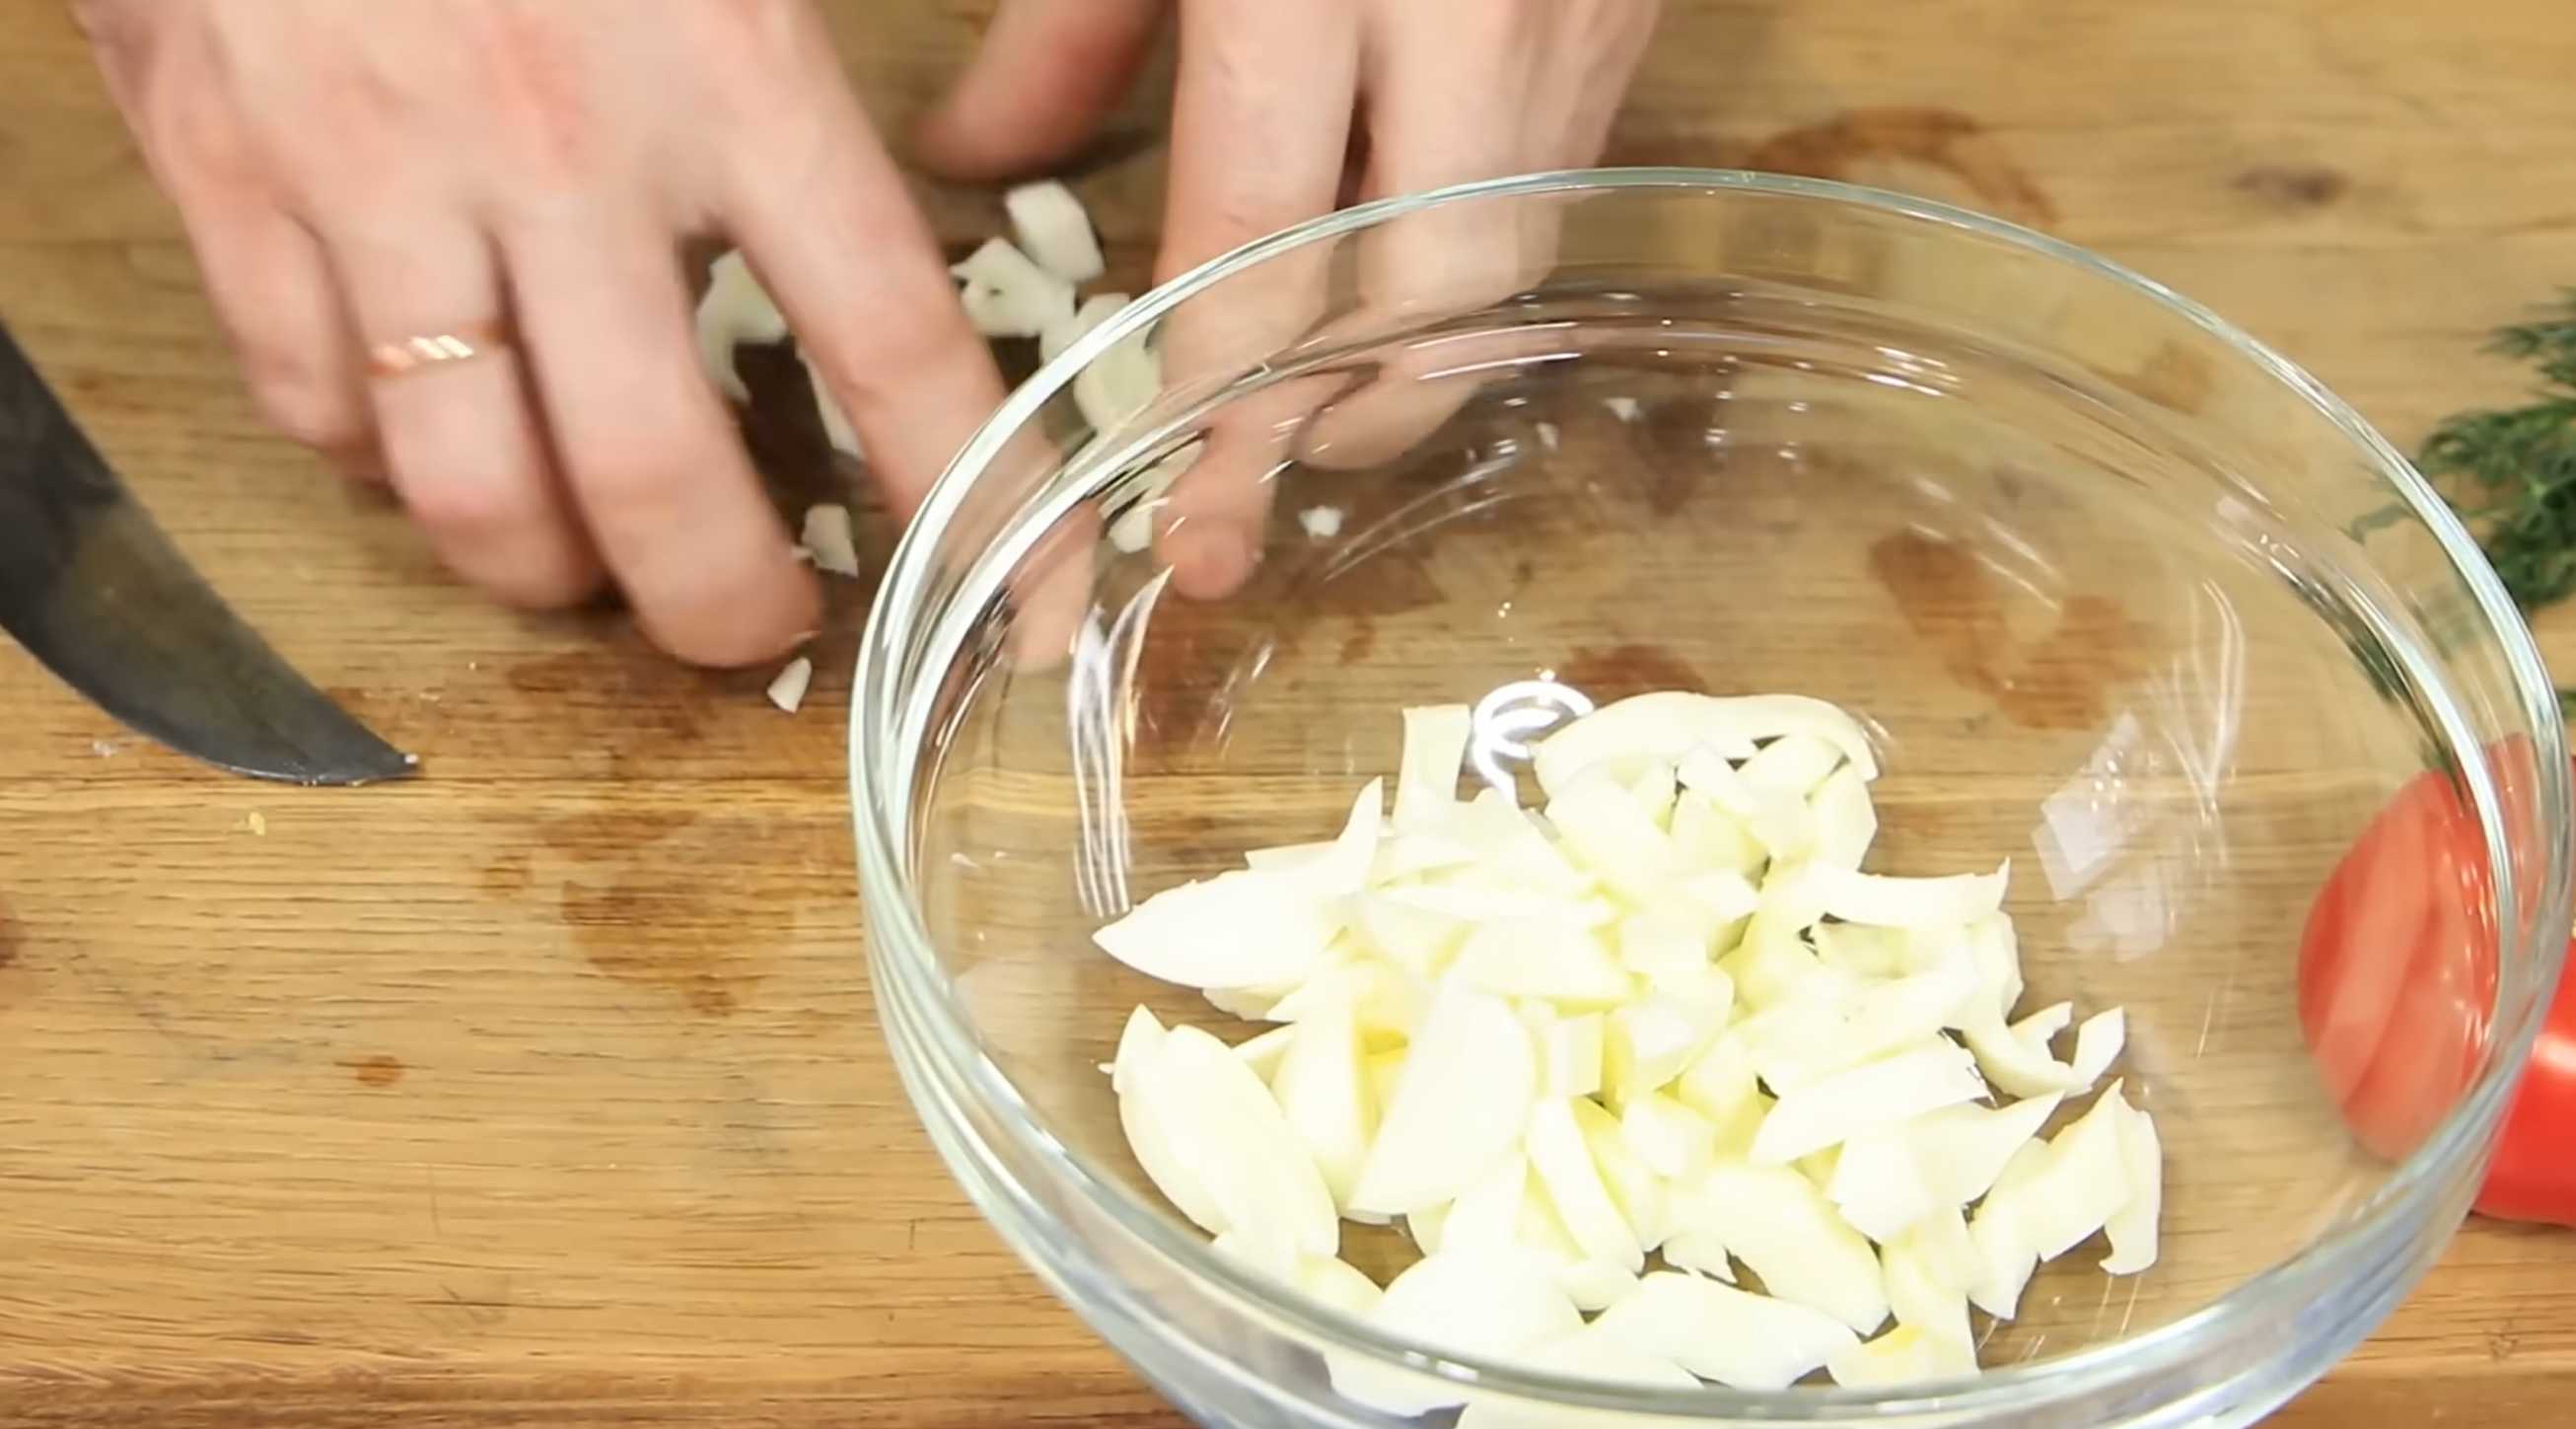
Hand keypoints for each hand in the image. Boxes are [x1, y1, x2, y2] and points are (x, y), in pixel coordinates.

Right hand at [78, 0, 1009, 665]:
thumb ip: (815, 42)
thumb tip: (988, 133)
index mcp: (723, 63)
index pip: (888, 337)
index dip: (973, 500)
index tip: (1018, 586)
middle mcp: (555, 148)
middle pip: (657, 475)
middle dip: (722, 603)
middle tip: (757, 625)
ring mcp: (376, 178)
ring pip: (470, 484)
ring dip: (546, 569)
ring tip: (593, 572)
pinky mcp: (228, 183)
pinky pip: (314, 405)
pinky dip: (382, 466)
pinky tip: (435, 446)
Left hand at [921, 0, 1661, 597]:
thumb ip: (1068, 21)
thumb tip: (971, 158)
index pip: (1265, 228)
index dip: (1209, 380)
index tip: (1156, 486)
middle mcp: (1474, 8)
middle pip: (1432, 292)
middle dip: (1336, 420)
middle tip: (1239, 497)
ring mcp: (1575, 16)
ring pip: (1513, 261)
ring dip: (1412, 367)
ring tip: (1308, 425)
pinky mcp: (1632, 17)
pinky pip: (1553, 190)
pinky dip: (1468, 268)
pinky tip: (1391, 291)